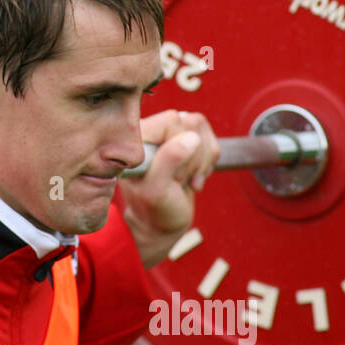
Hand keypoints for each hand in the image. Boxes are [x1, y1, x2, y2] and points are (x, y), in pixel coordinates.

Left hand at [117, 110, 218, 267]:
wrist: (162, 223)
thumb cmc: (154, 210)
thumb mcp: (156, 191)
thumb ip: (168, 162)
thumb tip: (191, 138)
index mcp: (136, 138)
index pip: (171, 121)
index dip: (179, 149)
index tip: (172, 175)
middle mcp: (150, 131)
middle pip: (190, 123)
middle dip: (192, 158)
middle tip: (178, 180)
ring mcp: (168, 134)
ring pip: (201, 128)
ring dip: (201, 161)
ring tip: (184, 180)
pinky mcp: (184, 140)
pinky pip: (208, 138)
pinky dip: (208, 161)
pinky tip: (193, 178)